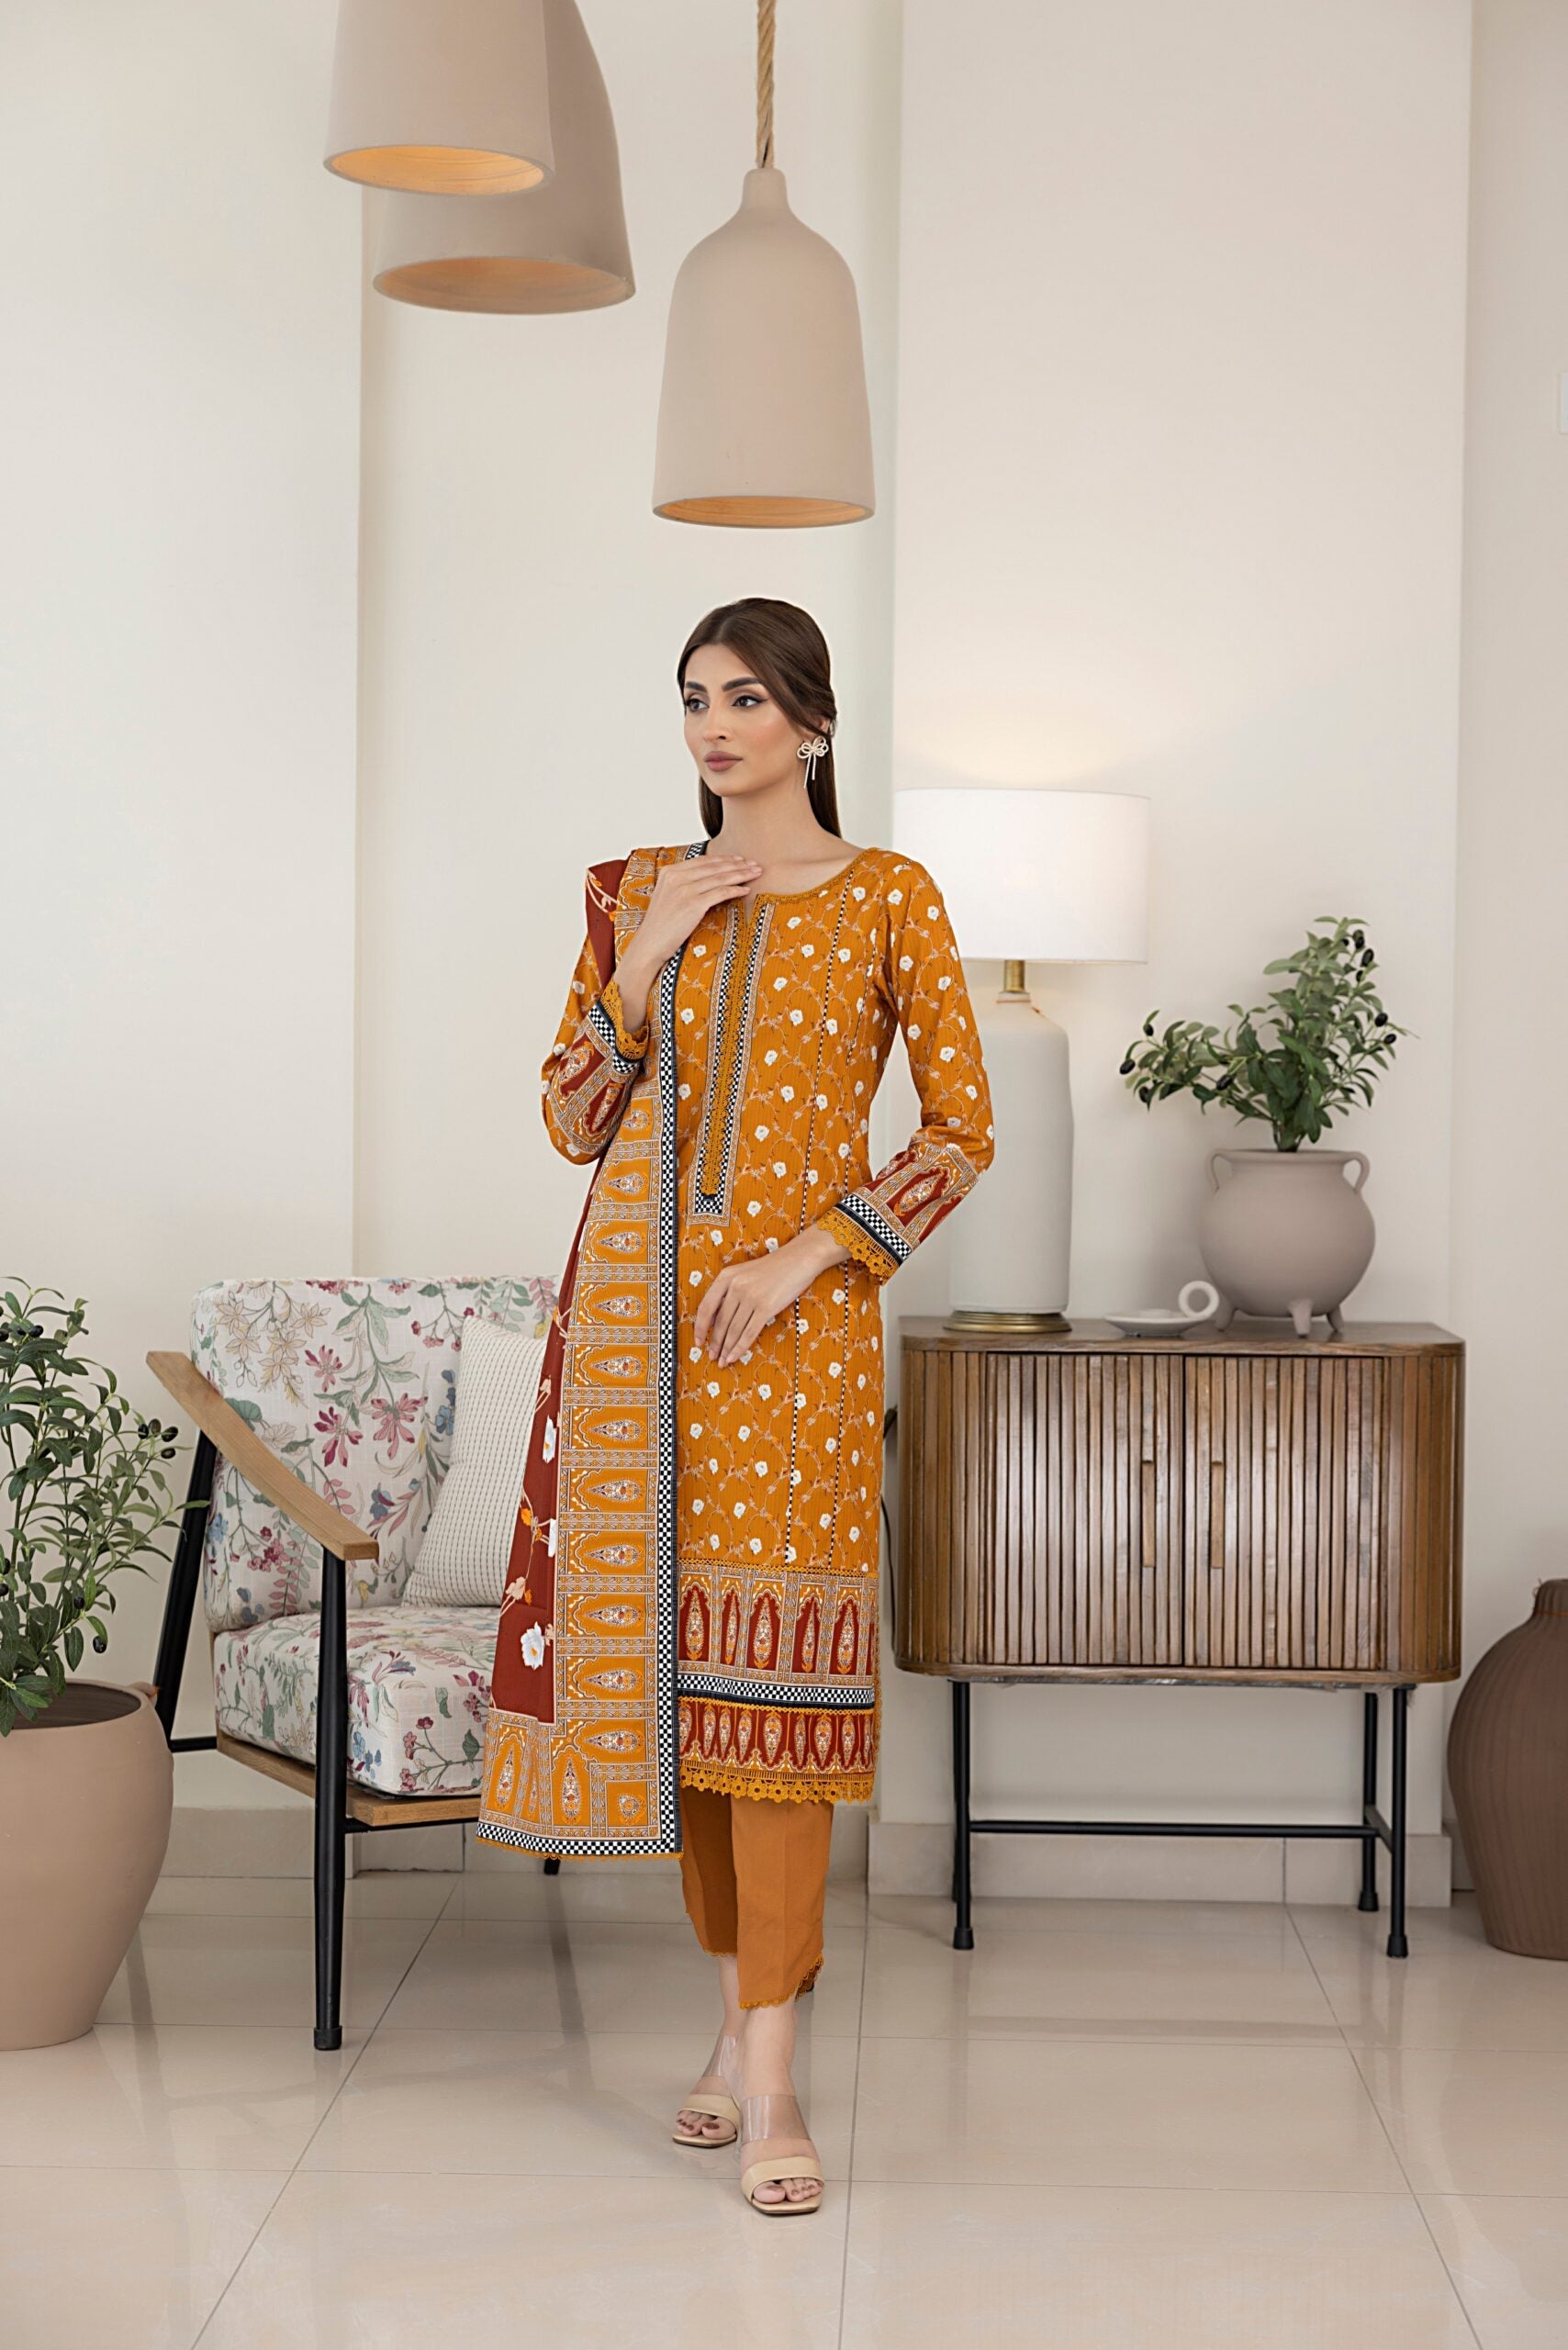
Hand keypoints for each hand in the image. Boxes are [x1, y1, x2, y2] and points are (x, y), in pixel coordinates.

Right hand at [613, 854, 762, 1030]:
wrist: (650, 944)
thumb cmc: (660, 926)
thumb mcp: (668, 897)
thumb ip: (683, 885)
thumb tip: (707, 881)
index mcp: (670, 872)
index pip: (703, 861)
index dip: (724, 859)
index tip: (740, 860)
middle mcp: (677, 877)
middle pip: (714, 867)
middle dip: (737, 864)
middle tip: (754, 864)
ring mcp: (685, 890)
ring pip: (720, 877)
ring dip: (741, 874)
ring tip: (755, 873)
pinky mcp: (693, 904)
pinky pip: (721, 893)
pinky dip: (735, 890)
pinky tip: (745, 890)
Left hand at [694, 1227, 849, 1368]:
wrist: (799, 1259)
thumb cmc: (772, 1268)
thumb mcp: (744, 1274)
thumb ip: (728, 1292)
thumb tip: (715, 1321)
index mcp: (726, 1276)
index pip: (706, 1307)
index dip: (700, 1328)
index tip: (698, 1341)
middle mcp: (735, 1286)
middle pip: (720, 1322)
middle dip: (715, 1343)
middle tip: (712, 1356)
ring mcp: (751, 1297)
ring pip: (733, 1330)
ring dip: (726, 1349)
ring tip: (723, 1361)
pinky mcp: (766, 1307)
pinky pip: (748, 1333)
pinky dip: (740, 1348)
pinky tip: (734, 1357)